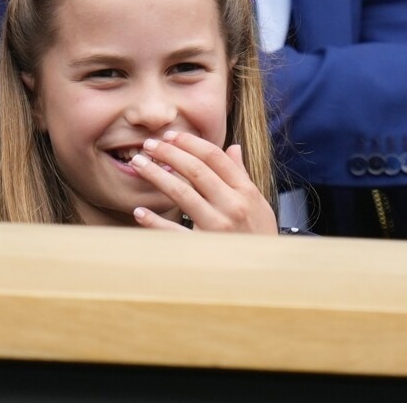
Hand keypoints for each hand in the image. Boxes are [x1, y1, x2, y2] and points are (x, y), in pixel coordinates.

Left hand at [130, 132, 278, 234]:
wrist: (266, 271)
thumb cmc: (259, 235)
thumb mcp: (258, 202)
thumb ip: (242, 175)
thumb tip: (233, 148)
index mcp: (245, 191)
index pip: (216, 157)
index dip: (191, 143)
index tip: (172, 136)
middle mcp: (232, 205)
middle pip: (196, 170)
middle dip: (170, 153)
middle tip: (150, 144)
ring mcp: (217, 226)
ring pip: (181, 193)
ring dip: (157, 175)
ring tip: (139, 164)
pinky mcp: (203, 248)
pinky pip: (174, 232)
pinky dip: (155, 222)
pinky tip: (140, 212)